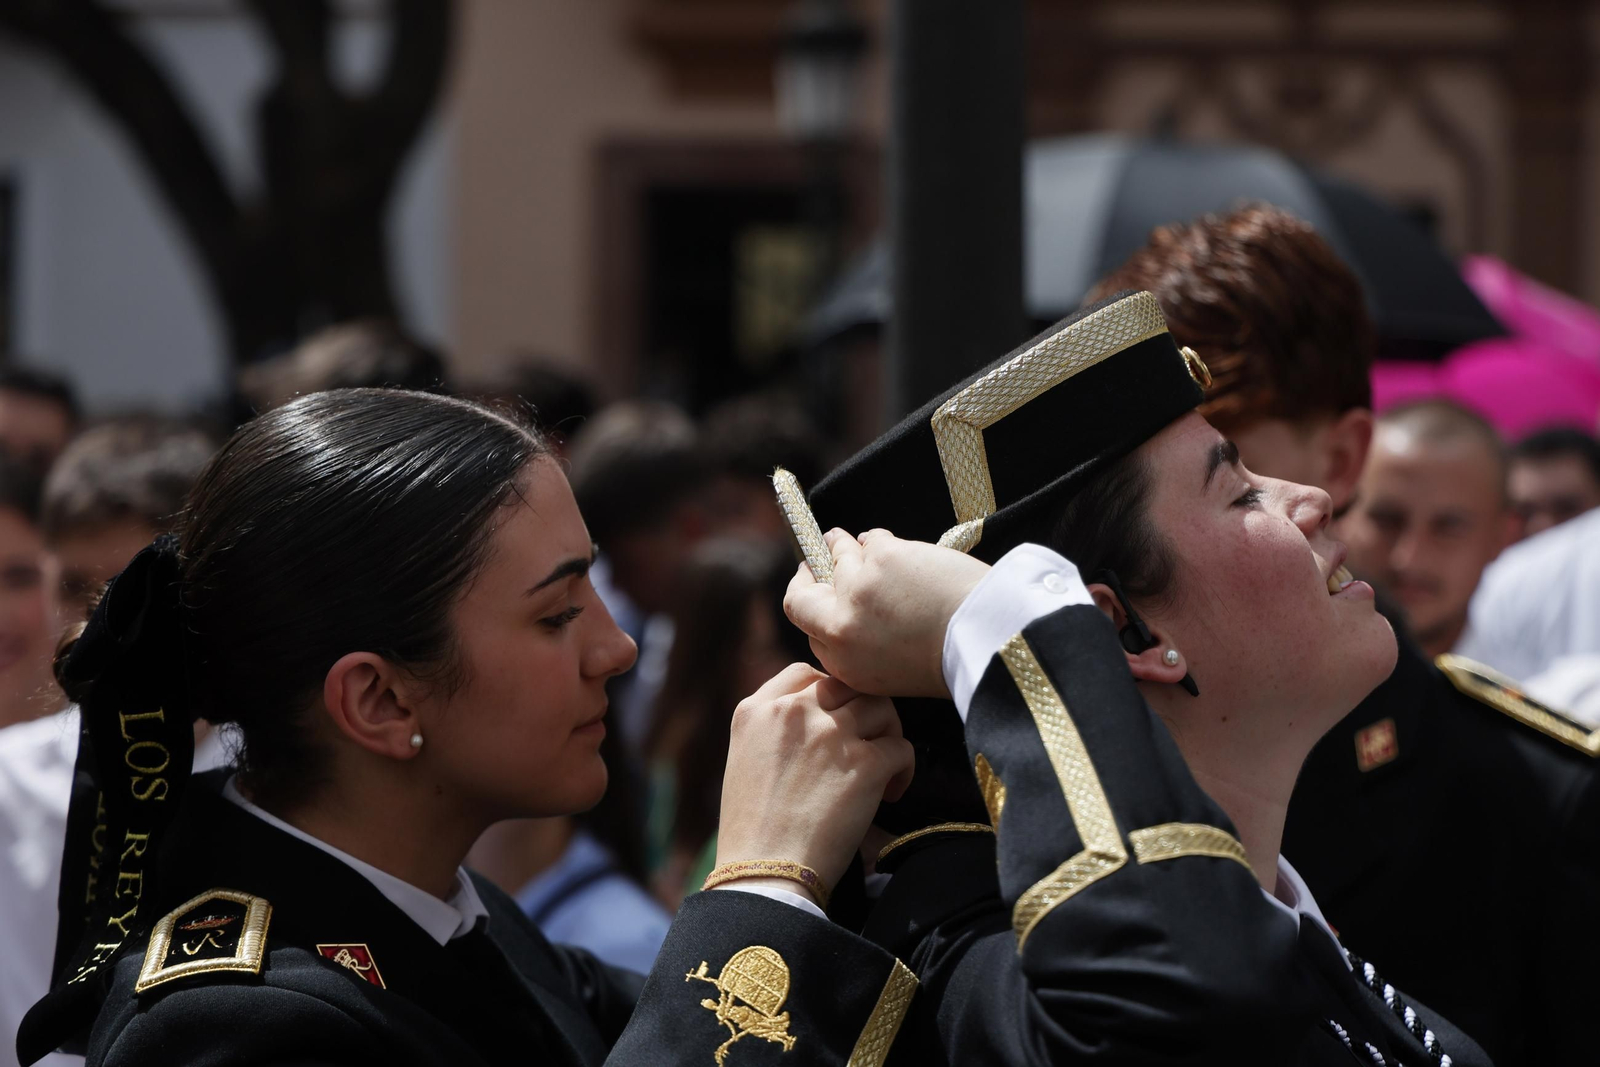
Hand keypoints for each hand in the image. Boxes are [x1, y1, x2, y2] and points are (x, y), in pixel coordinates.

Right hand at [715, 663, 914, 897]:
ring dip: (886, 734)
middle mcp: (793, 712)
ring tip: (881, 768)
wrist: (764, 873)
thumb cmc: (752, 833)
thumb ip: (776, 732)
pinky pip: (901, 747)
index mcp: (756, 711)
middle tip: (866, 743)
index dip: (828, 693)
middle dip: (861, 710)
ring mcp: (830, 733)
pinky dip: (903, 769)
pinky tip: (890, 793)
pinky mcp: (864, 762)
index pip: (804, 673)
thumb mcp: (743, 762)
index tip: (835, 721)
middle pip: (847, 685)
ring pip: (880, 707)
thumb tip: (818, 725)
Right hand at [784, 528, 989, 698]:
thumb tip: (855, 618)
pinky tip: (900, 550)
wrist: (988, 638)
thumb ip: (863, 649)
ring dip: (842, 545)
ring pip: (835, 554)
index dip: (816, 608)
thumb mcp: (894, 675)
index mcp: (846, 664)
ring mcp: (857, 588)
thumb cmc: (955, 660)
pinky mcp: (880, 557)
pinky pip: (871, 538)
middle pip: (799, 595)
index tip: (821, 592)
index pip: (810, 629)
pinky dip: (882, 542)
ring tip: (847, 540)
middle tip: (813, 560)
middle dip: (806, 573)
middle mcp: (841, 629)